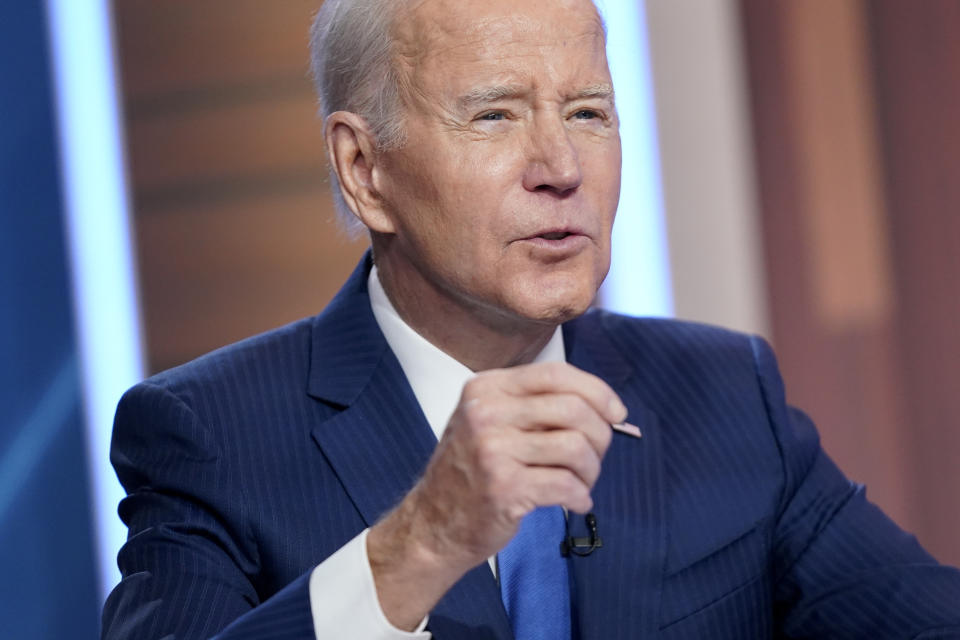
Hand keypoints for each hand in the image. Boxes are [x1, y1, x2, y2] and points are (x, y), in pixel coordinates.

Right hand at [367, 362, 626, 628]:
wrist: (433, 524)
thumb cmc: (473, 471)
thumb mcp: (491, 421)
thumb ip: (536, 405)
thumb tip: (605, 406)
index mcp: (487, 387)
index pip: (556, 374)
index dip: (597, 391)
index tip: (617, 413)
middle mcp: (486, 412)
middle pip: (573, 408)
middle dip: (600, 435)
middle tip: (596, 458)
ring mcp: (493, 450)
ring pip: (575, 446)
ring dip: (592, 470)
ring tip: (582, 483)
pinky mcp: (504, 487)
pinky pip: (566, 484)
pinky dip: (581, 496)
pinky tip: (575, 502)